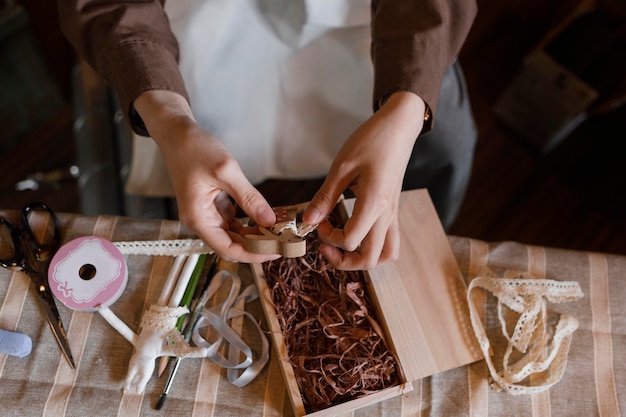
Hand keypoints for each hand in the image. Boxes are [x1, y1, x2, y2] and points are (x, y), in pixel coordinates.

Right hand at [134, 90, 278, 262]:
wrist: (177, 133)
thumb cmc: (194, 149)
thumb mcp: (226, 171)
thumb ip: (249, 198)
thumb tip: (269, 221)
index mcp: (198, 218)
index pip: (227, 249)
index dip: (252, 254)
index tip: (276, 251)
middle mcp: (200, 221)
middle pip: (231, 245)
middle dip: (256, 246)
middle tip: (283, 241)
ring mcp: (206, 214)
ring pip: (233, 234)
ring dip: (254, 235)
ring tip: (279, 232)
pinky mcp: (212, 205)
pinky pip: (233, 221)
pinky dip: (248, 222)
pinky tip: (265, 219)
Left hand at [303, 92, 425, 269]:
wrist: (398, 127)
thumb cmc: (371, 141)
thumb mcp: (341, 167)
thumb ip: (325, 197)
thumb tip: (307, 221)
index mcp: (374, 203)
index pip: (351, 240)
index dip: (329, 237)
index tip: (318, 221)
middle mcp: (387, 215)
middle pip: (371, 259)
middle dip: (344, 260)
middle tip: (326, 244)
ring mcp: (393, 215)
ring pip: (386, 255)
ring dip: (363, 258)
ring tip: (343, 245)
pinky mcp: (393, 211)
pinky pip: (390, 241)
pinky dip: (374, 247)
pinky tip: (357, 232)